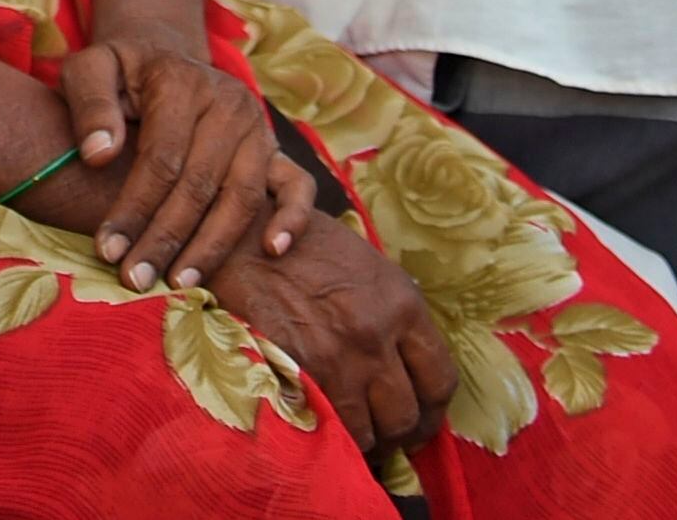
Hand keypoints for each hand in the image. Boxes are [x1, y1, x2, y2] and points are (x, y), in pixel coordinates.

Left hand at [56, 37, 298, 292]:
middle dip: (165, 239)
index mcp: (181, 81)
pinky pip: (298, 187)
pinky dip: (292, 219)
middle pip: (199, 185)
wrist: (163, 59)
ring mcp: (258, 129)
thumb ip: (90, 104)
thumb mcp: (90, 69)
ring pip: (242, 197)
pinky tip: (271, 251)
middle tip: (136, 280)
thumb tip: (98, 154)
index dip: (134, 208)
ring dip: (212, 246)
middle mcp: (228, 104)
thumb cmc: (120, 73)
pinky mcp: (277, 151)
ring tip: (182, 283)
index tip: (107, 249)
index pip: (160, 159)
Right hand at [203, 225, 452, 459]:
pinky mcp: (296, 374)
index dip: (432, 410)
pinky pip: (325, 429)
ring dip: (362, 441)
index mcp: (402, 304)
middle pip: (407, 415)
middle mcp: (377, 336)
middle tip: (383, 434)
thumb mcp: (363, 263)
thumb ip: (392, 310)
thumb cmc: (298, 242)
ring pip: (368, 433)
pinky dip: (327, 437)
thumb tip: (408, 356)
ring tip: (351, 436)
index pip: (441, 382)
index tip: (419, 416)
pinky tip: (322, 430)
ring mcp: (336, 359)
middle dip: (397, 432)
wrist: (235, 235)